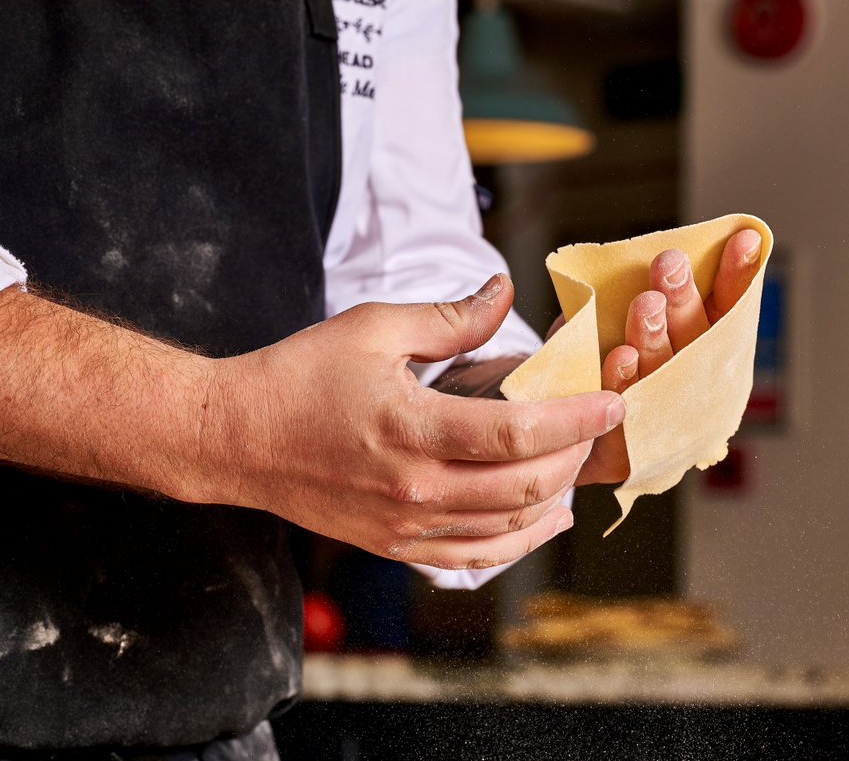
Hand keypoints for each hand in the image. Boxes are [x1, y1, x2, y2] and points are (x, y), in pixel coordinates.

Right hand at [189, 275, 624, 569]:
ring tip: (577, 461)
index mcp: (413, 429)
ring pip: (508, 525)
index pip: (518, 435)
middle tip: (596, 424)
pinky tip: (546, 519)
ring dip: (556, 495)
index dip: (576, 420)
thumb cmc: (298, 377)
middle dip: (575, 454)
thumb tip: (503, 292)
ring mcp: (405, 526)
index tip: (611, 401)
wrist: (237, 438)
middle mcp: (414, 488)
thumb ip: (449, 317)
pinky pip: (473, 556)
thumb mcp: (374, 328)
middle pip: (525, 485)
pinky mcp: (394, 545)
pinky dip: (520, 540)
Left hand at [575, 228, 762, 484]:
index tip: (742, 239)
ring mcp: (658, 425)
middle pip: (694, 341)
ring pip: (661, 376)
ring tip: (645, 305)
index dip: (735, 277)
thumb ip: (626, 297)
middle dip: (683, 301)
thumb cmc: (584, 361)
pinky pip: (622, 420)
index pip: (722, 311)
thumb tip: (637, 263)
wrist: (537, 434)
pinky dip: (622, 385)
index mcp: (693, 351)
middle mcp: (686, 390)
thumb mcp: (605, 319)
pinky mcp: (620, 456)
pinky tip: (621, 357)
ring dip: (655, 339)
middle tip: (670, 265)